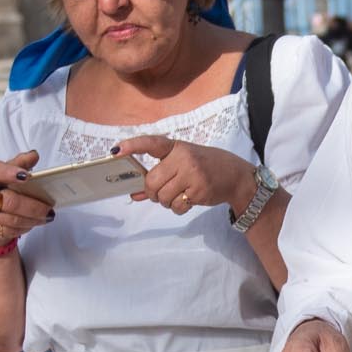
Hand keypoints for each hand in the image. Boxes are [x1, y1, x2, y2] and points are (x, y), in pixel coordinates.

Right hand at [0, 158, 56, 249]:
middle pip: (9, 201)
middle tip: (48, 208)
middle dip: (33, 206)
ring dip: (32, 219)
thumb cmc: (3, 192)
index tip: (26, 176)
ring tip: (46, 216)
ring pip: (12, 219)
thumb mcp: (11, 176)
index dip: (10, 173)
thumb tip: (33, 155)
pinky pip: (10, 231)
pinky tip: (33, 222)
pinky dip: (25, 227)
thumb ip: (22, 164)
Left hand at [122, 137, 255, 216]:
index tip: (116, 151)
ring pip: (163, 197)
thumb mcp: (182, 163)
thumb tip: (134, 193)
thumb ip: (158, 175)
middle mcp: (183, 158)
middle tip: (160, 193)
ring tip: (177, 196)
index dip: (133, 146)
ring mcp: (192, 175)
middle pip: (152, 181)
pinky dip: (177, 208)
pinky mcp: (199, 191)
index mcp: (176, 147)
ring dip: (165, 202)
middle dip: (152, 192)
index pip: (151, 143)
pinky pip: (176, 206)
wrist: (235, 176)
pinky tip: (186, 201)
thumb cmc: (204, 166)